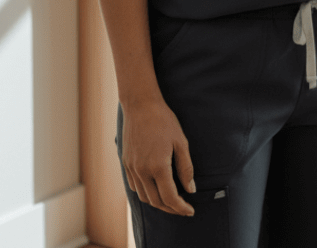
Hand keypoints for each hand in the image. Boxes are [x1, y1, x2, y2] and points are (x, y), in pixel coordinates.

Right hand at [120, 97, 195, 215]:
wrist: (141, 105)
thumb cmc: (164, 121)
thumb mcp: (181, 142)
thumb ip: (186, 168)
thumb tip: (190, 189)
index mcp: (158, 166)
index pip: (170, 197)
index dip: (181, 208)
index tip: (190, 211)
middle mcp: (142, 171)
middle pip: (156, 201)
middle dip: (171, 208)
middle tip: (182, 208)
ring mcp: (132, 168)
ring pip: (144, 197)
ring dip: (157, 203)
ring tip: (170, 201)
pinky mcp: (126, 164)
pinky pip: (135, 187)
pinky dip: (145, 193)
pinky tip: (154, 189)